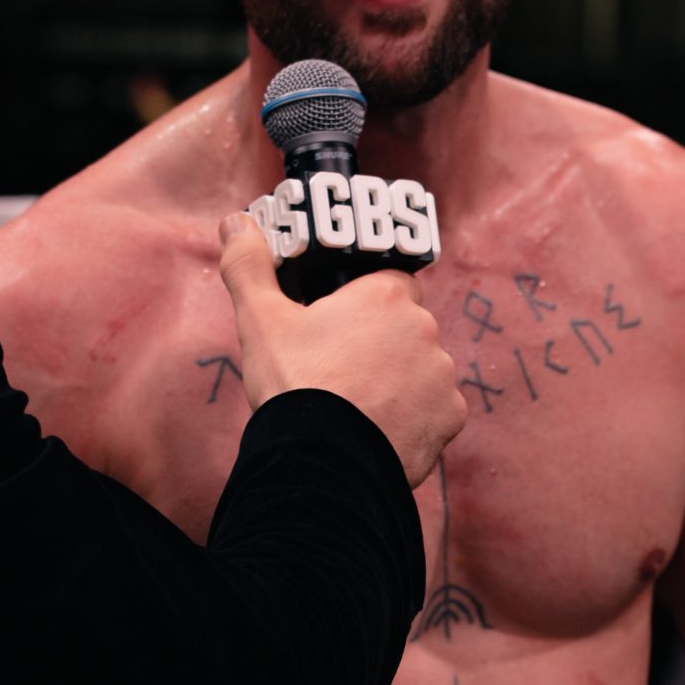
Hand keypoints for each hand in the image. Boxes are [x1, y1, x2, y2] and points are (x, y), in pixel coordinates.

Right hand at [218, 213, 464, 488]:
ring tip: (359, 405)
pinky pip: (436, 408)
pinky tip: (381, 429)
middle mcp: (424, 327)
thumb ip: (249, 266)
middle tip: (342, 370)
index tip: (340, 325)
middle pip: (406, 327)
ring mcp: (442, 374)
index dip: (363, 303)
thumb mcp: (260, 320)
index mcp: (385, 295)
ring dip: (400, 380)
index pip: (388, 282)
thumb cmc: (294, 385)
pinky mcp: (449, 415)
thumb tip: (235, 222)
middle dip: (382, 343)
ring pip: (422, 368)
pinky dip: (415, 417)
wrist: (322, 462)